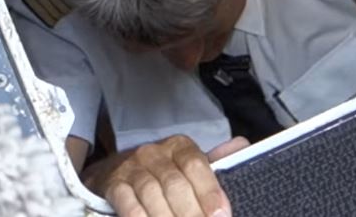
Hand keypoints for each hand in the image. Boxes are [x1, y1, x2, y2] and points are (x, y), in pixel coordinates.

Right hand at [95, 135, 246, 216]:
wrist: (115, 173)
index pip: (196, 164)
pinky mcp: (114, 185)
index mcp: (179, 146)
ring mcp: (132, 168)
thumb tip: (241, 146)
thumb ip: (215, 162)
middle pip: (175, 184)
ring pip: (152, 195)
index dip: (209, 192)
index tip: (220, 215)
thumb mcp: (188, 165)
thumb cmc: (163, 173)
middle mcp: (154, 153)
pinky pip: (130, 205)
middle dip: (192, 213)